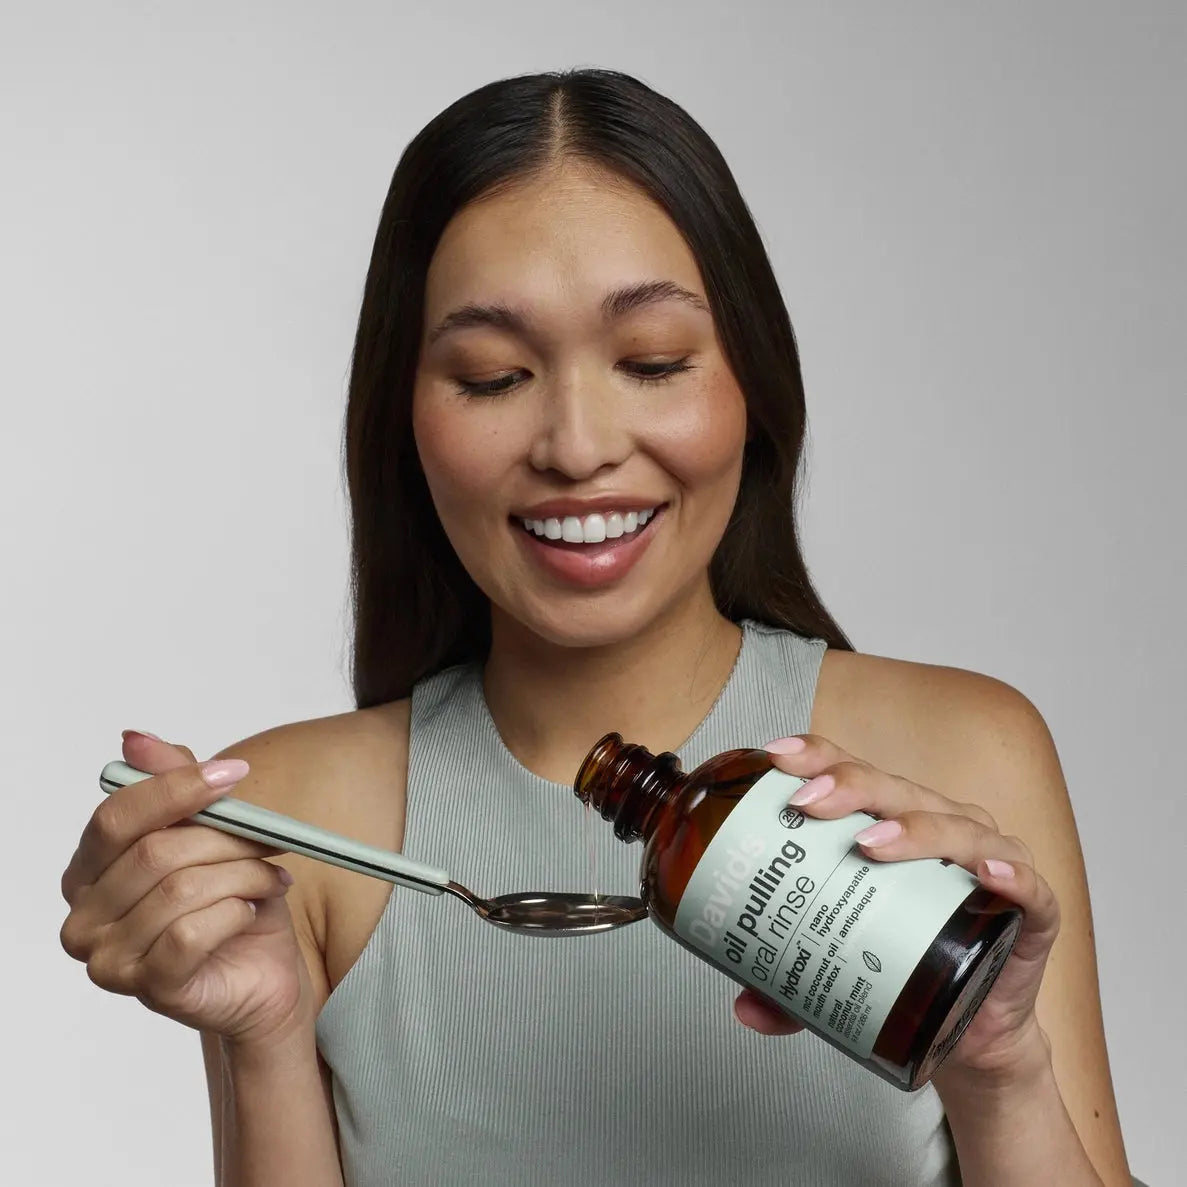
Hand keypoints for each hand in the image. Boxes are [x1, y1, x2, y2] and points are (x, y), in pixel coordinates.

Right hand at [59, 731, 313, 1049]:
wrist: (263, 971)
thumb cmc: (231, 898)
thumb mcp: (210, 830)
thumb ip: (173, 782)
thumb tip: (134, 739)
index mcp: (89, 871)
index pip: (116, 816)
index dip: (177, 789)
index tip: (233, 773)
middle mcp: (84, 918)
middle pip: (156, 852)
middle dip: (226, 838)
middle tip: (270, 836)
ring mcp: (109, 960)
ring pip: (181, 890)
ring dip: (243, 875)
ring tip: (270, 878)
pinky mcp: (148, 989)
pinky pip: (192, 934)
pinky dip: (236, 912)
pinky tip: (253, 910)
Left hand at [730, 733, 1060, 1082]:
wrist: (970, 1030)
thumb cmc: (906, 969)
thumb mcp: (835, 973)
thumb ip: (788, 991)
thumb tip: (746, 1009)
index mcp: (893, 823)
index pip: (854, 774)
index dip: (819, 757)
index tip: (778, 757)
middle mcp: (941, 828)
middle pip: (896, 790)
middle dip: (850, 787)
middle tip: (809, 803)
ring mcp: (991, 863)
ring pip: (956, 828)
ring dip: (915, 830)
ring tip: (873, 844)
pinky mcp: (1032, 913)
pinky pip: (1030, 888)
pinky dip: (1012, 876)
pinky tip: (987, 874)